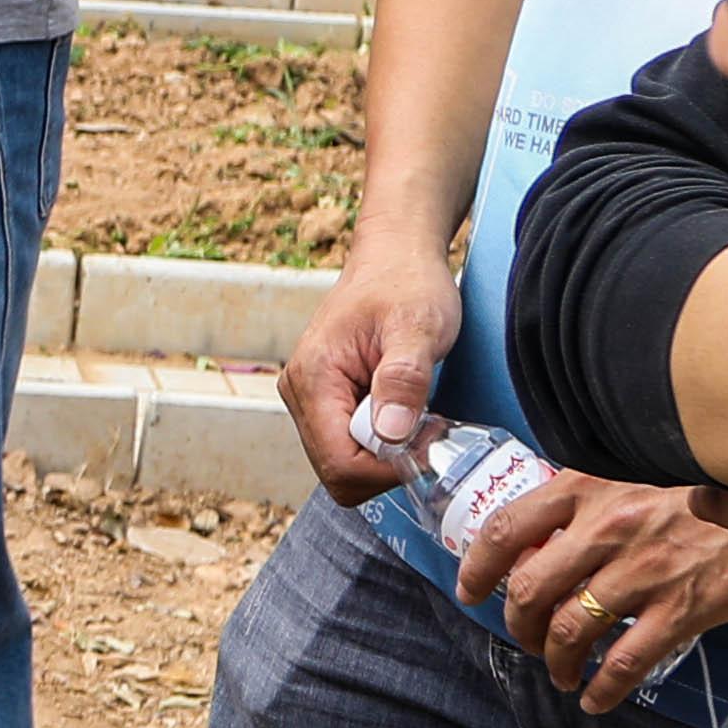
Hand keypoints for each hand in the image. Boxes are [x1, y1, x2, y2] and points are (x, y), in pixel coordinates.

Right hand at [283, 248, 463, 498]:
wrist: (395, 256)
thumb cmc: (406, 284)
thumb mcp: (417, 327)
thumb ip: (403, 380)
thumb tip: (391, 435)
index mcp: (313, 378)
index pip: (338, 463)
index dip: (386, 469)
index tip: (427, 443)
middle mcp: (299, 393)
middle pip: (337, 471)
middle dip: (386, 464)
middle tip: (428, 431)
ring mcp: (308, 398)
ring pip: (342, 463)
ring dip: (385, 455)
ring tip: (418, 416)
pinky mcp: (323, 400)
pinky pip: (347, 445)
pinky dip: (380, 443)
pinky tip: (404, 413)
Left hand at [458, 474, 727, 713]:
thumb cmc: (712, 483)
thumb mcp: (639, 470)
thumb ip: (595, 497)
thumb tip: (550, 538)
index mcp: (589, 486)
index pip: (507, 529)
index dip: (478, 567)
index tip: (469, 591)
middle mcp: (606, 528)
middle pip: (529, 591)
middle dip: (517, 627)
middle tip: (526, 642)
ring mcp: (642, 571)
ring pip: (569, 631)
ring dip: (557, 663)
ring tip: (563, 675)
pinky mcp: (682, 607)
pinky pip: (624, 661)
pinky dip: (602, 689)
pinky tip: (597, 700)